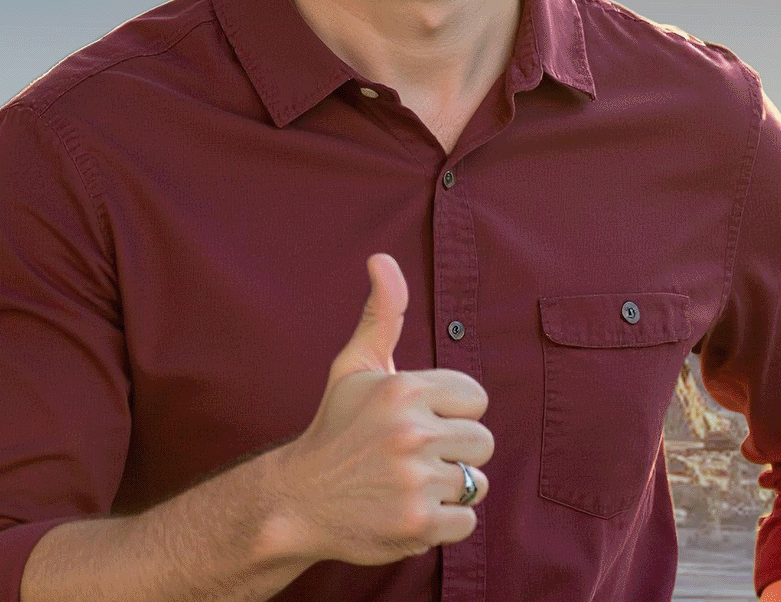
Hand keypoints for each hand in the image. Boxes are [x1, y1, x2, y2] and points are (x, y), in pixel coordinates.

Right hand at [260, 253, 494, 566]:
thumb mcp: (354, 367)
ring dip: (447, 488)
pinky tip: (405, 509)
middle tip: (408, 457)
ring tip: (405, 484)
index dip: (448, 411)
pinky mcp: (419, 523)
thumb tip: (382, 258)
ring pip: (476, 482)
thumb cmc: (335, 428)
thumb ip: (381, 314)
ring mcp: (415, 480)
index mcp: (402, 389)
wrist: (297, 500)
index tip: (413, 421)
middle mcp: (411, 432)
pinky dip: (441, 521)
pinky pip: (467, 520)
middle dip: (451, 451)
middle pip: (483, 441)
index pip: (474, 397)